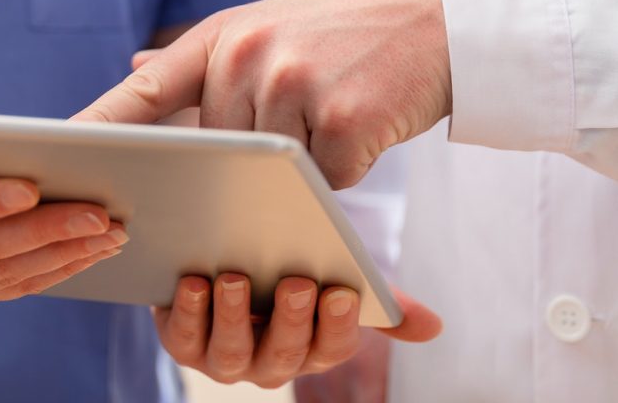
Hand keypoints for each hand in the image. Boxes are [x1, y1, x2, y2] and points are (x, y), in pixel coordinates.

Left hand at [75, 0, 450, 188]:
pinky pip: (321, 182)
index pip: (149, 87)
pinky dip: (342, 168)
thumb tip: (138, 68)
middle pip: (220, 150)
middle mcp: (251, 53)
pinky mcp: (341, 121)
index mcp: (228, 31)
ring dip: (303, 161)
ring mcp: (294, 85)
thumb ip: (212, 59)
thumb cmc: (354, 29)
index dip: (102, 123)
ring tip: (340, 108)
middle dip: (249, 159)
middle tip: (293, 129)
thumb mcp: (275, 24)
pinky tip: (366, 123)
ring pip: (270, 171)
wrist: (441, 17)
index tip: (60, 152)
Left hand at [156, 275, 440, 389]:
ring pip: (231, 352)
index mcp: (314, 345)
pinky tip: (193, 280)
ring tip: (236, 279)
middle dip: (291, 319)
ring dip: (232, 317)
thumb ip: (380, 303)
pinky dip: (187, 311)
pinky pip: (183, 337)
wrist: (230, 257)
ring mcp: (226, 356)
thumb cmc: (291, 270)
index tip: (343, 291)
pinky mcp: (184, 340)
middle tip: (297, 282)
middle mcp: (272, 361)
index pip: (334, 345)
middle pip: (284, 352)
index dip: (339, 323)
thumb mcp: (336, 278)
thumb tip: (434, 327)